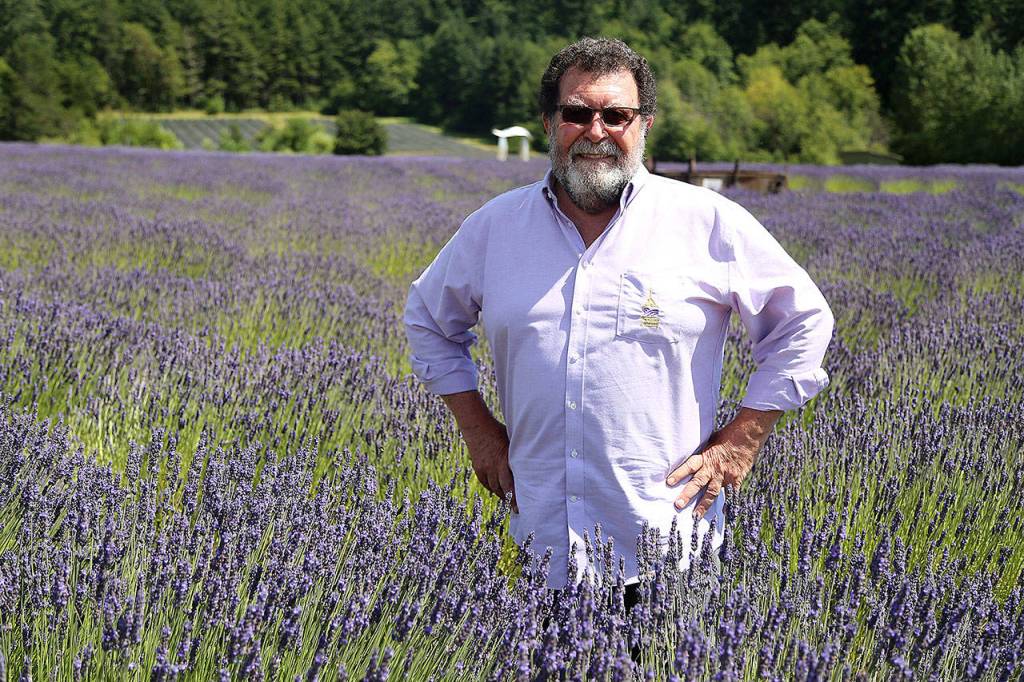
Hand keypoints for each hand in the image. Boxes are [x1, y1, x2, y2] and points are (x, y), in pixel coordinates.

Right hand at [441, 391, 517, 511]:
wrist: (477, 427)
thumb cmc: (499, 431)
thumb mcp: (513, 441)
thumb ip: (520, 452)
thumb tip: (534, 459)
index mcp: (505, 460)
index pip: (513, 484)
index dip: (517, 497)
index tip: (522, 506)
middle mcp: (495, 467)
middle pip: (504, 489)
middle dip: (511, 500)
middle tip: (517, 509)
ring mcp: (485, 469)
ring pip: (495, 488)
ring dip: (502, 495)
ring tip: (509, 500)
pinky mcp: (478, 468)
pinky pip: (486, 483)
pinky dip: (492, 488)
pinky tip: (498, 490)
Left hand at [666, 408, 781, 517]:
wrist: (748, 435)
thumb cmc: (727, 436)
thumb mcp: (710, 440)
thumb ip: (702, 452)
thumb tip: (688, 454)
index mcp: (705, 456)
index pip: (689, 466)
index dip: (679, 473)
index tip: (669, 482)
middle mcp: (713, 467)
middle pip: (698, 482)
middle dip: (687, 494)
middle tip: (678, 505)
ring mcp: (725, 474)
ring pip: (712, 492)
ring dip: (703, 505)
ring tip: (695, 516)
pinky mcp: (737, 478)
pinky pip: (731, 494)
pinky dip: (727, 504)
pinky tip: (722, 514)